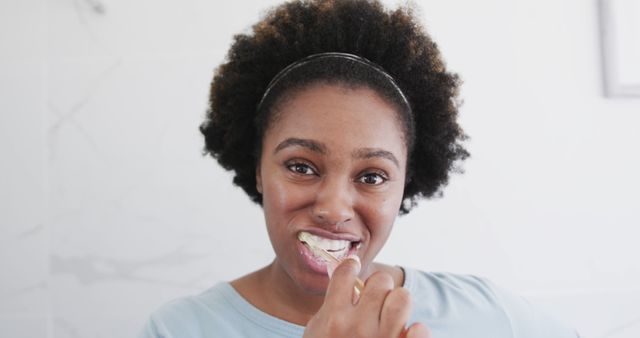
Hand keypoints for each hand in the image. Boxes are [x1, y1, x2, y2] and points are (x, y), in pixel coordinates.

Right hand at [303, 257, 430, 337]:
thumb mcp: (317, 332)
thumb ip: (330, 308)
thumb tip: (348, 279)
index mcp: (333, 319)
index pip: (345, 273)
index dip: (351, 265)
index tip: (353, 266)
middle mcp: (358, 328)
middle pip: (380, 281)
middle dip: (378, 285)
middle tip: (373, 295)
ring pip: (402, 298)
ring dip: (396, 302)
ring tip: (389, 312)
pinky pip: (420, 329)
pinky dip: (415, 331)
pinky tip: (403, 334)